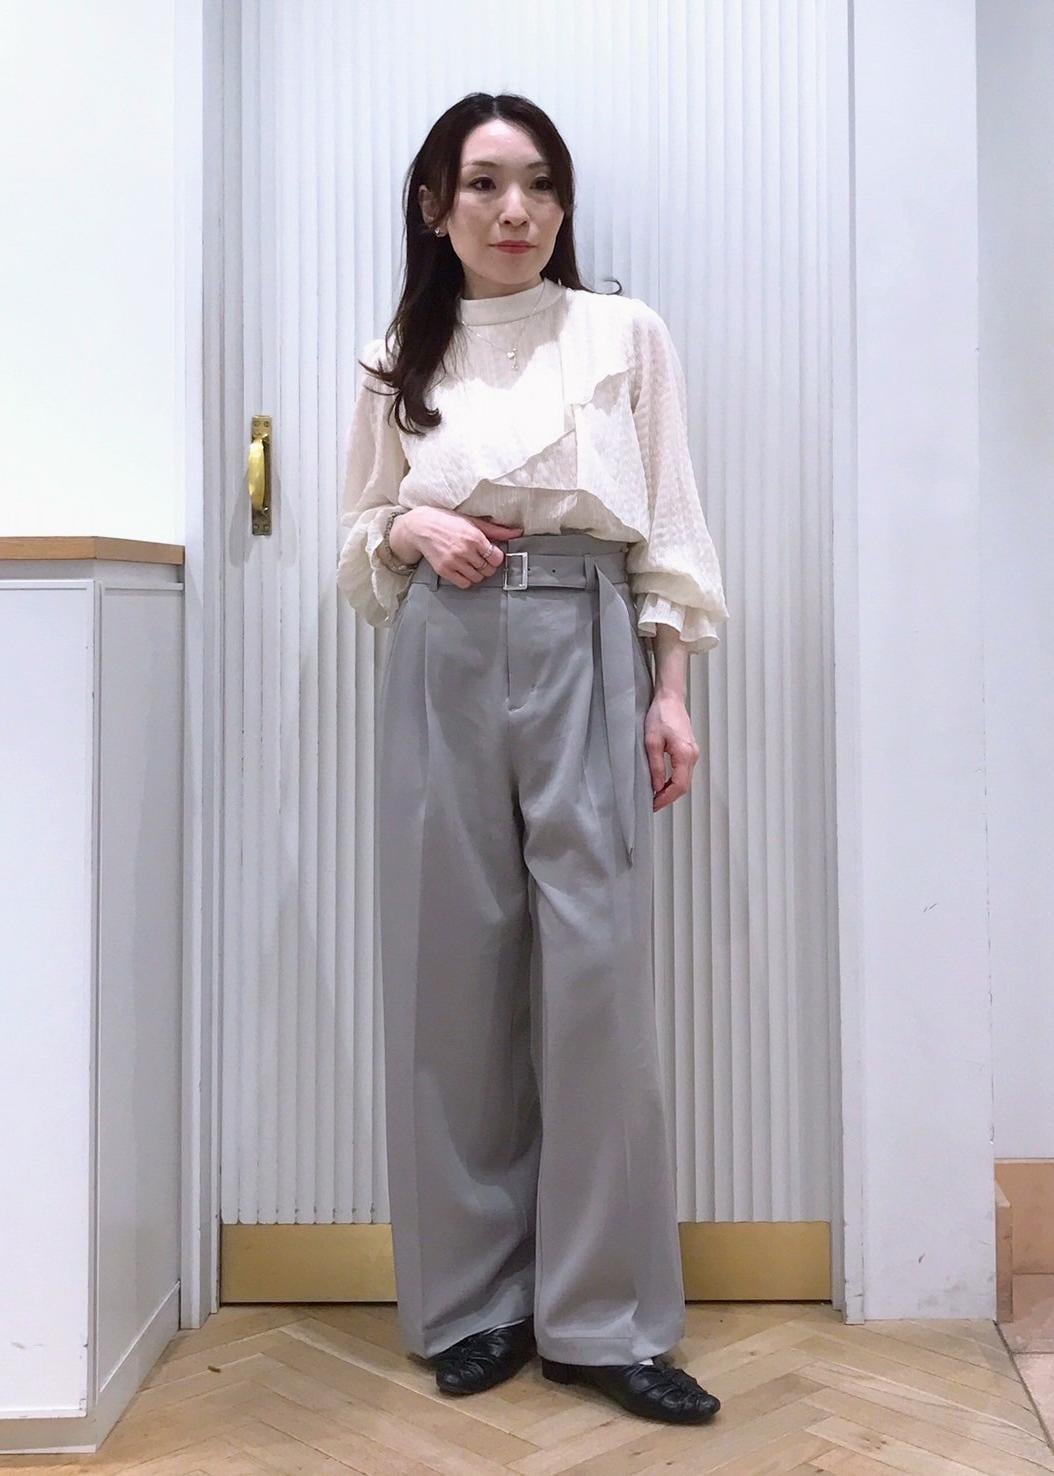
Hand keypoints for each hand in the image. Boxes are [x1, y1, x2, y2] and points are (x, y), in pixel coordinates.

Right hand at [394, 508, 523, 587]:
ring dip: (477, 573)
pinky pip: (463, 583)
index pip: (497, 558)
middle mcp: (465, 551)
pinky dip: (466, 579)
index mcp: (475, 537)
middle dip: (488, 566)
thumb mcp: (473, 522)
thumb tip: (517, 532)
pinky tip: (463, 569)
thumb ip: (496, 530)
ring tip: (471, 563)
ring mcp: (454, 562)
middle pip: (488, 570)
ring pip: (477, 578)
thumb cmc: (447, 522)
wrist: (421, 526)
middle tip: (481, 559)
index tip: (491, 554)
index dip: (496, 557)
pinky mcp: (444, 570)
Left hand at [644, 690, 700, 811]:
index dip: (666, 799)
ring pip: (685, 780)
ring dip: (671, 791)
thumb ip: (655, 767)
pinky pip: (684, 772)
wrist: (670, 699)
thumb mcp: (651, 742)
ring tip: (656, 797)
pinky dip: (674, 782)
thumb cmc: (661, 715)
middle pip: (684, 786)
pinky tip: (663, 784)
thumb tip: (656, 787)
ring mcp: (693, 753)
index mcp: (685, 754)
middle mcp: (693, 756)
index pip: (678, 786)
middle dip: (669, 798)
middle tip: (653, 805)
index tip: (654, 805)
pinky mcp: (690, 750)